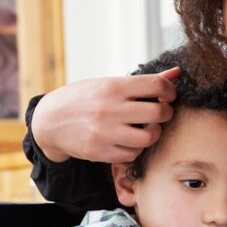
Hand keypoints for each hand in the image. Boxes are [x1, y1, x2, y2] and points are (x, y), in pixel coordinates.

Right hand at [31, 67, 179, 162]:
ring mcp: (105, 132)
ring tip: (145, 128)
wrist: (50, 121)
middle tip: (160, 112)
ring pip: (149, 137)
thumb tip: (177, 72)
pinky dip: (136, 149)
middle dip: (166, 113)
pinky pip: (133, 154)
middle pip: (158, 112)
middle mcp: (110, 109)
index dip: (169, 91)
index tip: (167, 95)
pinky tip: (129, 141)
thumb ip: (144, 82)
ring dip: (153, 133)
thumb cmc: (84, 99)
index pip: (156, 85)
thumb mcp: (109, 84)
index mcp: (113, 86)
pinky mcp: (100, 152)